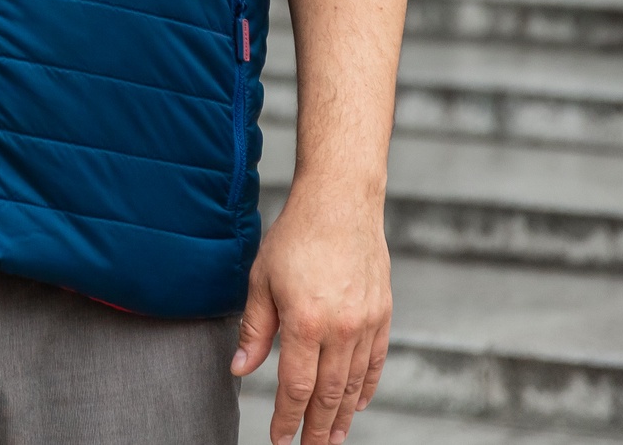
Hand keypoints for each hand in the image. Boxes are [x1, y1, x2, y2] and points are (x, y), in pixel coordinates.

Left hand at [232, 198, 392, 444]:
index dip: (286, 418)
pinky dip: (367, 387)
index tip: (278, 439)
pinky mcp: (382, 313)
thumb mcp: (261, 280)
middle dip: (317, 429)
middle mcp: (341, 329)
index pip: (296, 387)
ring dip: (343, 416)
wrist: (341, 202)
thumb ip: (254, 330)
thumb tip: (239, 370)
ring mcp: (366, 322)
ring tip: (333, 438)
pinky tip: (357, 403)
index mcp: (306, 322)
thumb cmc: (296, 237)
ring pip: (354, 384)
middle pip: (329, 395)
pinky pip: (376, 362)